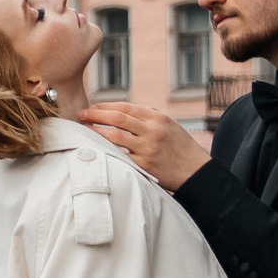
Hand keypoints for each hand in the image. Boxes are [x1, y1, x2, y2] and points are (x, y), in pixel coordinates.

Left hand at [80, 101, 211, 190]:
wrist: (196, 171)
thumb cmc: (180, 146)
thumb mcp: (169, 125)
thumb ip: (149, 116)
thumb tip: (123, 109)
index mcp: (157, 119)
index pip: (126, 107)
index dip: (105, 106)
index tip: (92, 107)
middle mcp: (152, 131)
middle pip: (117, 119)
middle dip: (96, 115)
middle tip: (81, 115)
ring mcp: (147, 149)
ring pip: (115, 136)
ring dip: (96, 131)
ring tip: (84, 129)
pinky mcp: (143, 166)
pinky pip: (120, 156)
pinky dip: (106, 150)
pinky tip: (95, 148)